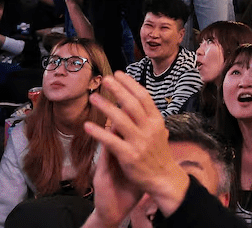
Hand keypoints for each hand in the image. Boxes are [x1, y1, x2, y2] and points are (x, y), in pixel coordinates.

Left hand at [85, 73, 189, 215]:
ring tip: (93, 97)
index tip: (119, 74)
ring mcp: (139, 142)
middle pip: (132, 104)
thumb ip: (149, 118)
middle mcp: (149, 128)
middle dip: (118, 89)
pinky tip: (88, 125)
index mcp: (157, 121)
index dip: (130, 84)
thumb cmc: (159, 154)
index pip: (143, 97)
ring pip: (120, 119)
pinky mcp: (129, 156)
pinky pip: (111, 141)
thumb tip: (139, 101)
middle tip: (105, 79)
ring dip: (106, 106)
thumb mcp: (159, 132)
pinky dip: (98, 132)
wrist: (164, 178)